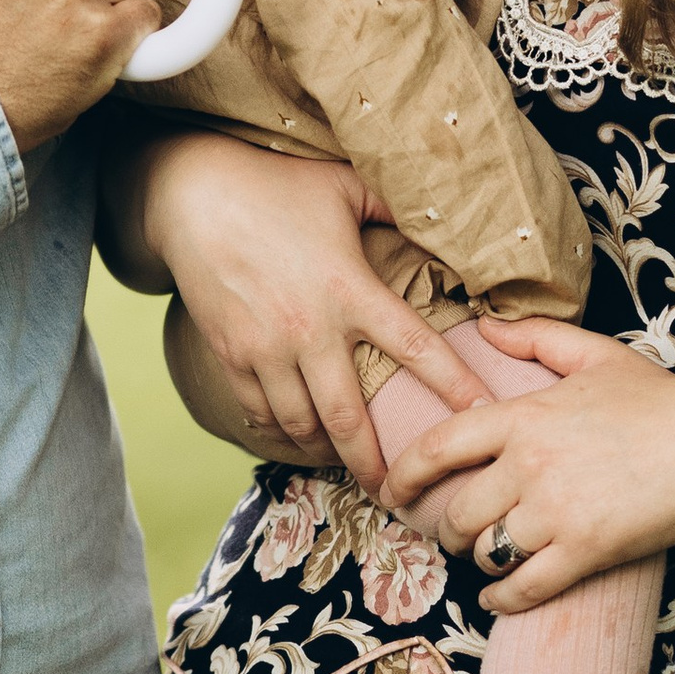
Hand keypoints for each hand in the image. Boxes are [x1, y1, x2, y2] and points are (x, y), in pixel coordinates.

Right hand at [128, 134, 501, 487]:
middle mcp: (310, 329)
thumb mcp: (342, 185)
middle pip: (350, 417)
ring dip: (327, 450)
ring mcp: (267, 348)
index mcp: (349, 288)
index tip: (482, 416)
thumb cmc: (274, 184)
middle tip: (398, 489)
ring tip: (347, 463)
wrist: (192, 197)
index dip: (453, 385)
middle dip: (376, 463)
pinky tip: (297, 435)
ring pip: (303, 424)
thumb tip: (440, 213)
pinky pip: (260, 412)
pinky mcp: (231, 355)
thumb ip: (392, 206)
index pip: (415, 347)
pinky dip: (281, 432)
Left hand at [377, 314, 674, 606]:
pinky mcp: (585, 551)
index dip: (405, 475)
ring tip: (485, 559)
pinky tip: (497, 596)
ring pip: (487, 551)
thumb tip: (483, 325)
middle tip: (451, 534)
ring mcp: (555, 511)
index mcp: (523, 417)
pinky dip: (502, 598)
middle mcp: (529, 465)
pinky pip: (523, 587)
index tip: (392, 492)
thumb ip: (534, 337)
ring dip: (479, 561)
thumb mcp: (593, 354)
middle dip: (447, 529)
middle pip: (458, 511)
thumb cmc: (658, 400)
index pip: (439, 446)